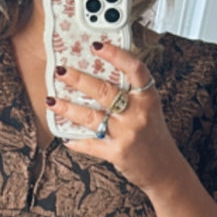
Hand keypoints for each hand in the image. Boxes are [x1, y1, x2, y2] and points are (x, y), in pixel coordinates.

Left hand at [47, 40, 180, 196]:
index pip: (135, 69)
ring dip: (68, 108)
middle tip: (61, 71)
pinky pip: (91, 144)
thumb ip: (131, 93)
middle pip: (105, 91)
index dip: (116, 55)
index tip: (97, 45)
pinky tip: (65, 136)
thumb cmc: (153, 136)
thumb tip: (99, 74)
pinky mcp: (117, 153)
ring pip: (91, 117)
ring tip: (51, 100)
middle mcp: (138, 113)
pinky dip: (76, 141)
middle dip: (79, 80)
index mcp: (148, 98)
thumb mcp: (149, 109)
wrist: (165, 171)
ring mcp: (127, 134)